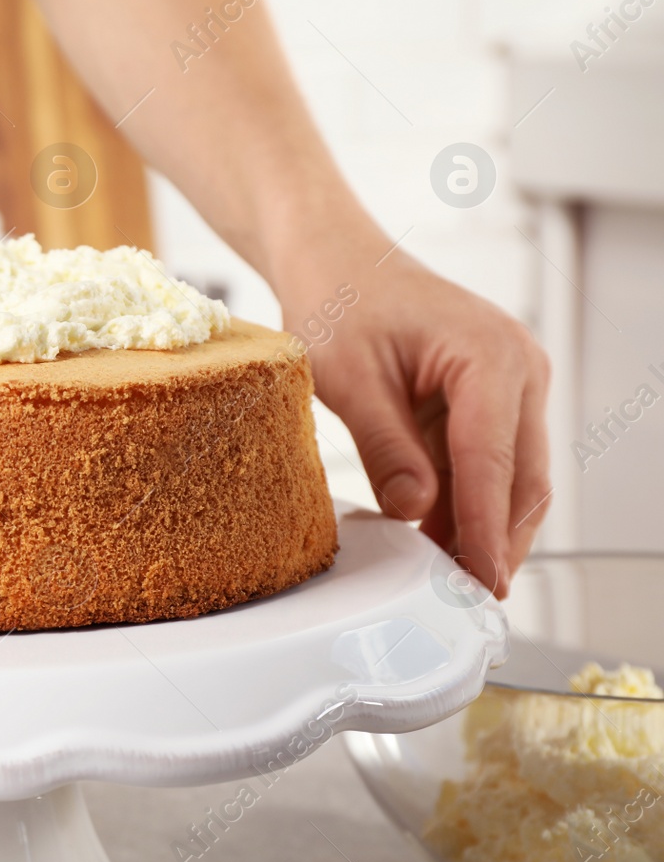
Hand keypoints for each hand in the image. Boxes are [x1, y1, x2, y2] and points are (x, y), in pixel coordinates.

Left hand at [279, 244, 551, 597]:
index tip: (480, 582)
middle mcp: (519, 368)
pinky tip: (437, 540)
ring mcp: (512, 384)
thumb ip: (385, 445)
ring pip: (512, 477)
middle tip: (468, 602)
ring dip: (483, 528)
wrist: (338, 259)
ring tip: (448, 581)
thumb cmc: (341, 299)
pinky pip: (488, 463)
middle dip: (498, 542)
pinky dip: (467, 503)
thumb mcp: (346, 375)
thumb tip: (416, 512)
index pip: (494, 461)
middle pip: (523, 478)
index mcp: (491, 355)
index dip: (486, 530)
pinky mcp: (492, 399)